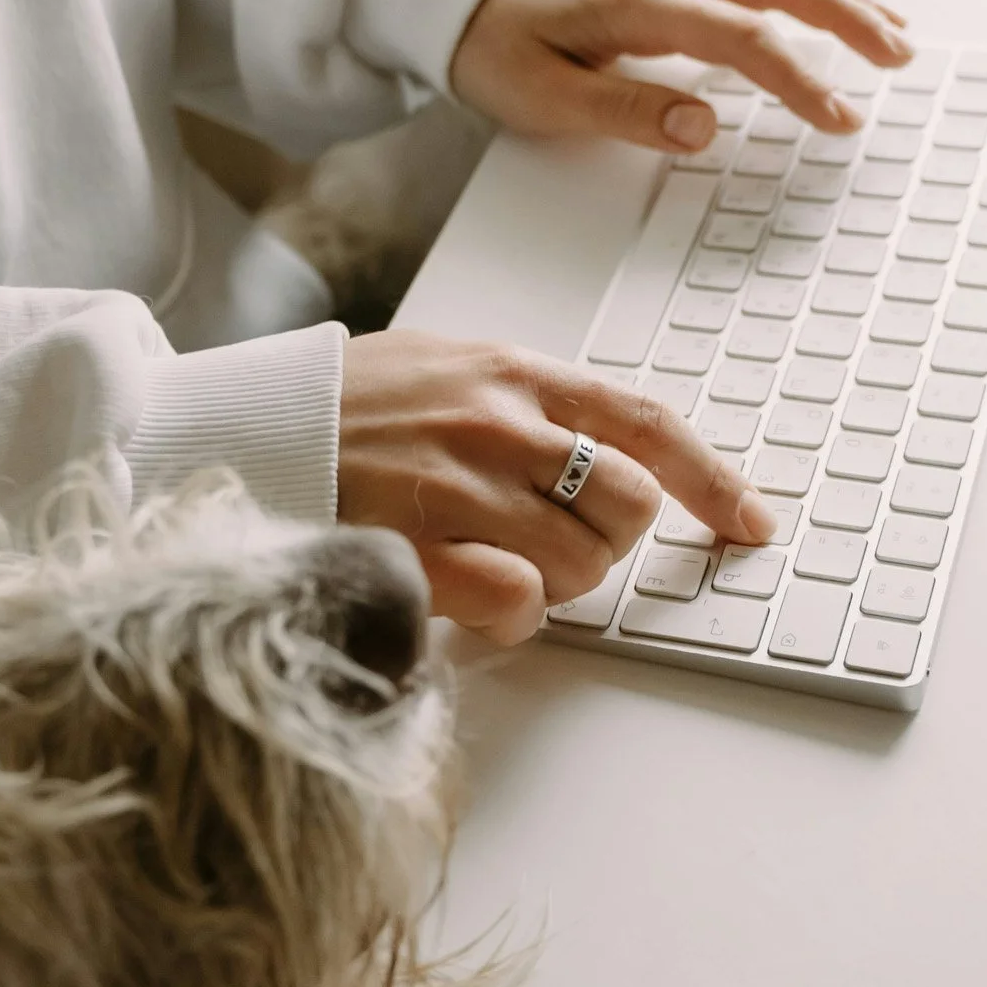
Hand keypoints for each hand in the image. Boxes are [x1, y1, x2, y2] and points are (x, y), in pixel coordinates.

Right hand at [338, 331, 777, 645]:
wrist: (236, 429)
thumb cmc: (338, 410)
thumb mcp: (439, 368)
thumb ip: (520, 402)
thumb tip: (596, 451)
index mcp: (510, 373)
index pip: (643, 424)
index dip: (711, 481)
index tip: (750, 523)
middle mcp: (495, 422)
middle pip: (625, 505)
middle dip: (608, 542)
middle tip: (555, 544)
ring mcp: (455, 485)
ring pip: (577, 563)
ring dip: (555, 584)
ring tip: (495, 565)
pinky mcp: (416, 547)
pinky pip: (516, 602)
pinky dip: (512, 618)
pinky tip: (476, 603)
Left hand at [450, 0, 909, 153]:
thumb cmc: (500, 49)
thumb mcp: (544, 97)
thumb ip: (625, 112)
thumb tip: (703, 128)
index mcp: (637, 6)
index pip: (740, 36)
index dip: (798, 78)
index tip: (840, 118)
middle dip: (847, 17)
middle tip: (900, 58)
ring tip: (896, 31)